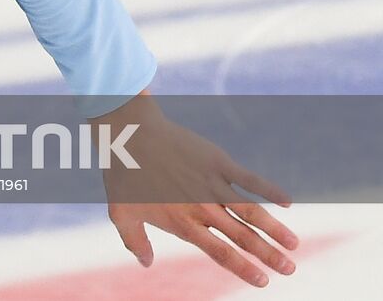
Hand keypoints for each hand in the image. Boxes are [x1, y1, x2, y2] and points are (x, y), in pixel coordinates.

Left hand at [97, 95, 298, 287]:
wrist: (129, 134)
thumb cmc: (122, 175)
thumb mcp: (121, 213)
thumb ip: (135, 241)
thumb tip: (146, 263)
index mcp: (183, 223)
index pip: (220, 252)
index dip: (243, 268)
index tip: (263, 281)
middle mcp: (202, 207)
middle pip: (243, 237)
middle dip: (269, 255)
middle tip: (290, 269)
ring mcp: (212, 184)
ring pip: (252, 212)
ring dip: (275, 229)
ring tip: (294, 245)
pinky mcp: (217, 162)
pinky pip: (249, 178)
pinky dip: (269, 190)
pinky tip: (287, 202)